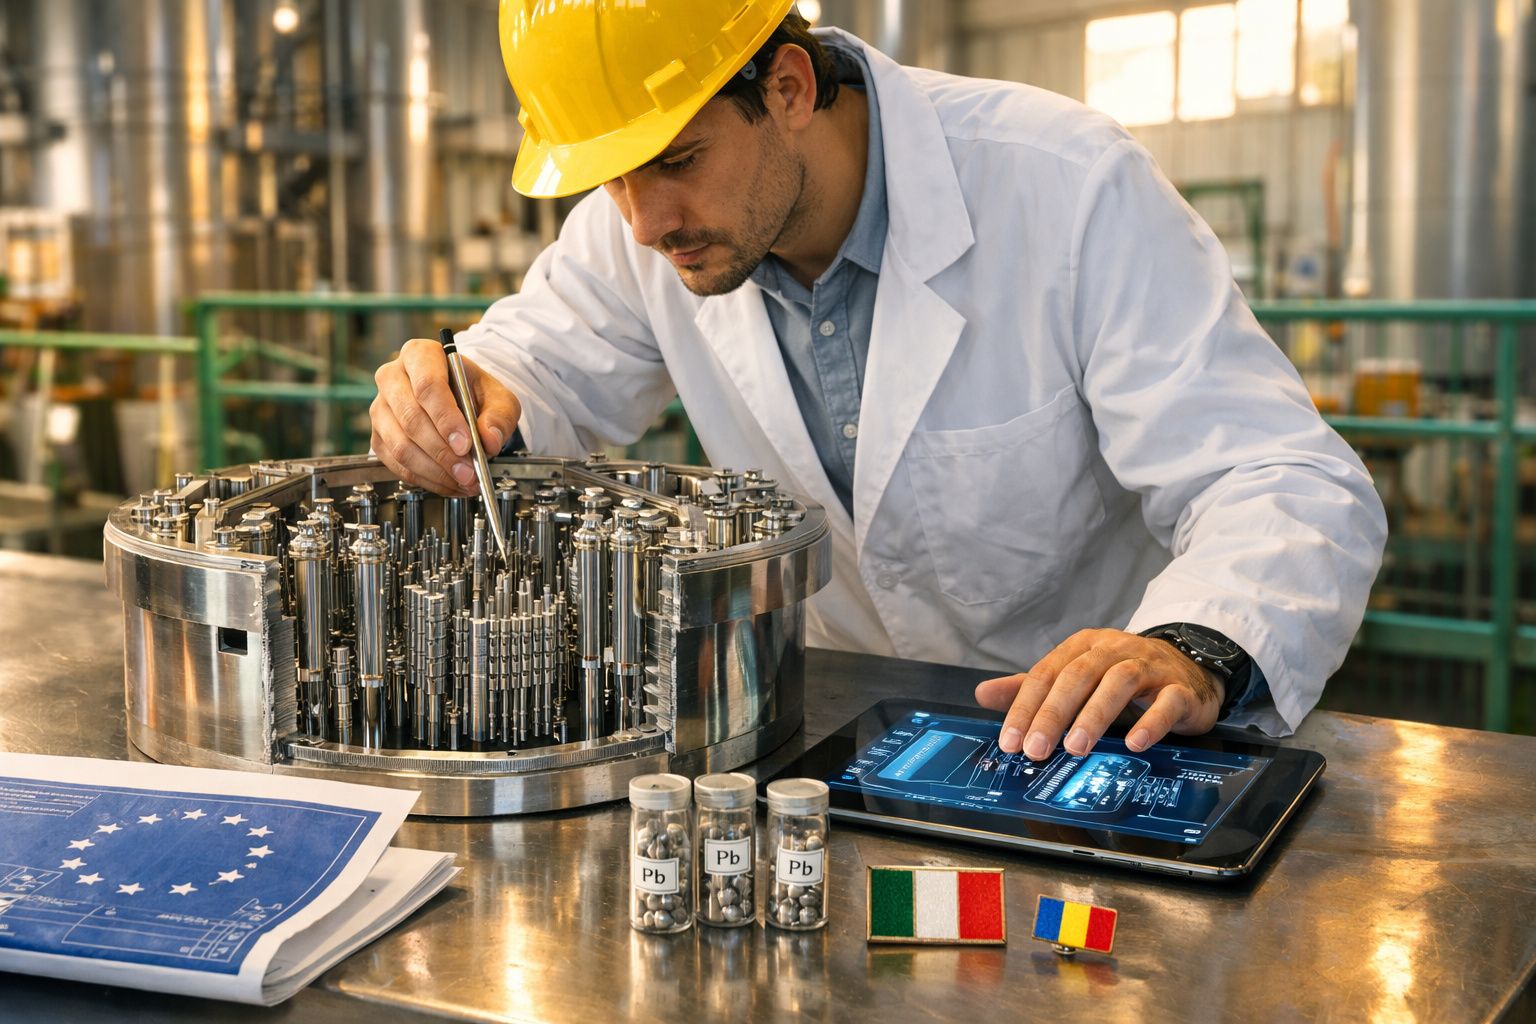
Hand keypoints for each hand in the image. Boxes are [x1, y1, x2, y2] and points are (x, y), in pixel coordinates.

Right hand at [370, 338, 521, 495]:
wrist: (460, 400)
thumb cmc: (474, 392)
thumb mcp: (499, 397)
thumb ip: (499, 416)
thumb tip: (489, 439)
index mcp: (420, 355)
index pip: (427, 386)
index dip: (446, 419)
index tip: (466, 444)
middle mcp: (393, 377)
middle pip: (411, 418)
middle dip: (442, 451)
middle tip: (468, 471)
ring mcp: (381, 408)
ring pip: (400, 445)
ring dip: (434, 470)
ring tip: (464, 480)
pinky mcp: (378, 436)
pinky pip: (396, 464)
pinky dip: (425, 479)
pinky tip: (449, 483)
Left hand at [974, 627, 1223, 758]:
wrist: (1189, 667)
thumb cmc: (1123, 676)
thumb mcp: (1076, 678)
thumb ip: (1033, 688)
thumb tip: (983, 694)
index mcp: (1083, 646)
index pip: (1047, 673)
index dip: (1025, 707)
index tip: (1010, 740)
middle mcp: (1114, 650)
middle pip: (1078, 676)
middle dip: (1053, 713)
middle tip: (1036, 748)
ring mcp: (1150, 666)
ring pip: (1119, 683)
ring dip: (1095, 715)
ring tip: (1076, 747)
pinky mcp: (1180, 688)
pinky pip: (1167, 702)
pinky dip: (1150, 722)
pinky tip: (1134, 744)